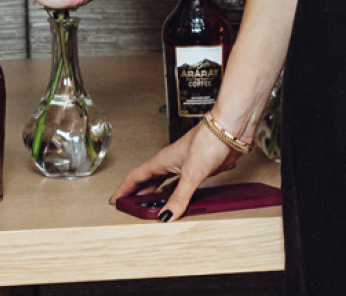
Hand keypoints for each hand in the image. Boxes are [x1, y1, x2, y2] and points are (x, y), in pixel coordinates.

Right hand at [110, 121, 238, 220]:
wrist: (231, 129)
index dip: (124, 189)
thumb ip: (179, 195)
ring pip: (165, 183)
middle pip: (149, 181)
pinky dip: (176, 195)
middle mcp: (172, 163)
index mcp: (162, 160)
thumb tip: (166, 215)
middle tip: (130, 209)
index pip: (136, 177)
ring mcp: (186, 166)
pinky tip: (178, 202)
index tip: (114, 200)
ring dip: (157, 196)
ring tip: (150, 210)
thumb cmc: (209, 139)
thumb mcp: (191, 172)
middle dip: (138, 195)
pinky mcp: (199, 169)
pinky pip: (181, 186)